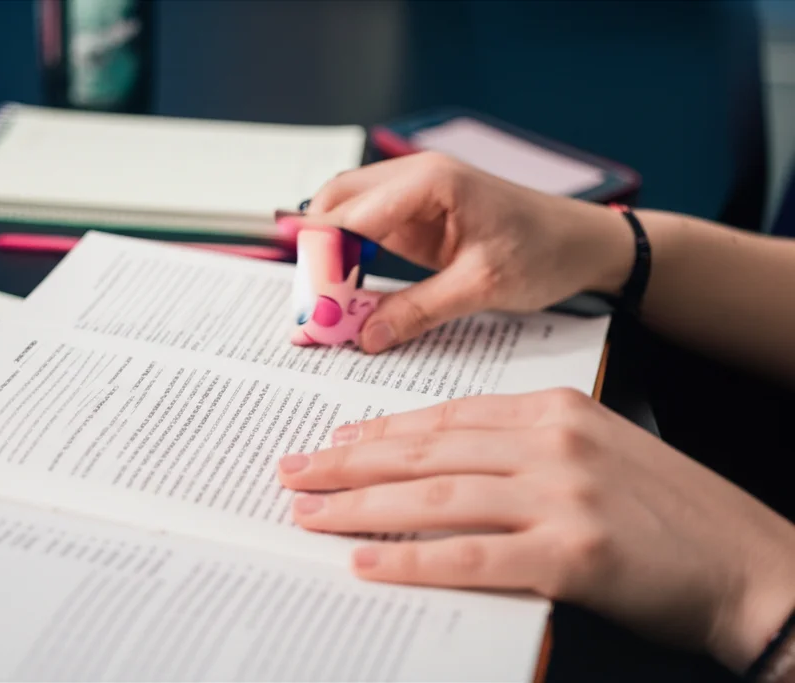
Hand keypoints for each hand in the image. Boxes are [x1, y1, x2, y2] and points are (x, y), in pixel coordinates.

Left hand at [276, 388, 794, 671]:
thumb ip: (520, 448)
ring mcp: (562, 496)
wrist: (749, 562)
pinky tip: (366, 561)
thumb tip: (438, 465)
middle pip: (426, 452)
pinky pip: (471, 557)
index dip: (379, 432)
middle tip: (294, 471)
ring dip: (361, 507)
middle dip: (350, 462)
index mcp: (553, 410)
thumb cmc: (667, 509)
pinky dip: (412, 559)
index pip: (444, 417)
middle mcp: (551, 443)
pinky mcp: (572, 555)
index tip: (332, 440)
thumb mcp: (593, 449)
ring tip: (308, 513)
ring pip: (435, 498)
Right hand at [306, 152, 634, 352]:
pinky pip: (368, 233)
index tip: (309, 300)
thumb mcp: (482, 286)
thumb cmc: (546, 250)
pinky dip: (350, 259)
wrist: (584, 244)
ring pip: (345, 215)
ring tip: (322, 301)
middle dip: (315, 249)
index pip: (350, 213)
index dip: (322, 257)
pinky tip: (346, 293)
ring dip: (330, 254)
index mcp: (430, 181)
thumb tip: (365, 335)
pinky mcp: (417, 219)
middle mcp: (414, 177)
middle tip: (308, 301)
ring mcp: (413, 196)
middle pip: (336, 202)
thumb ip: (418, 309)